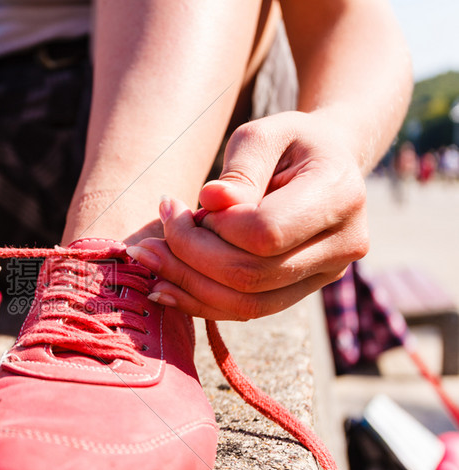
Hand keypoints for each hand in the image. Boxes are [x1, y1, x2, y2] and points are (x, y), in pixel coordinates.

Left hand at [127, 111, 368, 320]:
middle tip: (154, 232)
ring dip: (187, 285)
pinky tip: (164, 286)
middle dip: (190, 257)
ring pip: (247, 304)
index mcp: (339, 195)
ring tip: (148, 258)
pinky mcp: (300, 291)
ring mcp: (325, 275)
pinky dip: (200, 302)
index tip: (193, 205)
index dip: (218, 227)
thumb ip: (240, 169)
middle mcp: (344, 244)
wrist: (327, 163)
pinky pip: (247, 312)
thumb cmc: (289, 142)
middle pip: (252, 275)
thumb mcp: (263, 135)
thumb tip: (211, 202)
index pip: (266, 233)